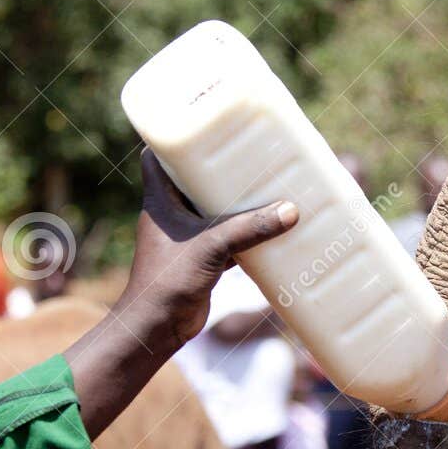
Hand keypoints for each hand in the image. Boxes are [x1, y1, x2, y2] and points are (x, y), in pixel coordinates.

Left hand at [114, 149, 298, 355]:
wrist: (156, 327)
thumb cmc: (167, 281)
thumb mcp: (210, 247)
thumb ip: (249, 229)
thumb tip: (291, 211)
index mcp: (161, 198)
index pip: (158, 154)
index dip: (174, 134)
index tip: (202, 122)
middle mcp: (171, 213)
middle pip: (193, 178)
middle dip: (218, 165)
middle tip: (248, 149)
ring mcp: (186, 236)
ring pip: (213, 209)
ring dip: (235, 200)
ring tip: (266, 183)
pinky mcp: (201, 259)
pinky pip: (227, 237)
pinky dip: (246, 233)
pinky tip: (271, 228)